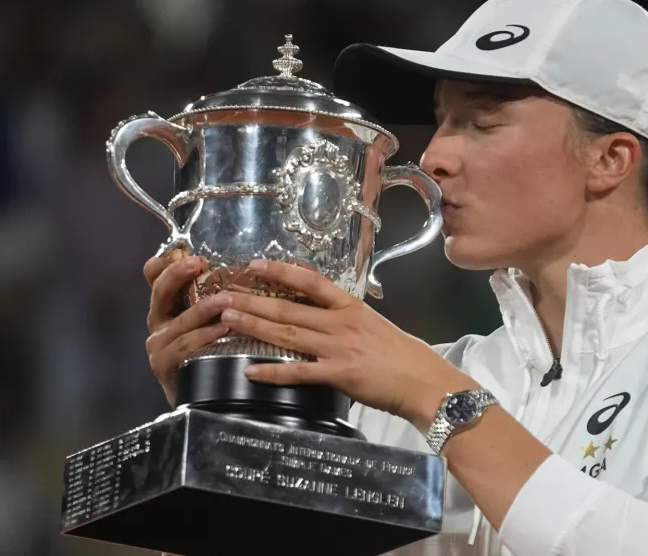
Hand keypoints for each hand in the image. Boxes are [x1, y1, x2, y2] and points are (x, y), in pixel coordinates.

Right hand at [143, 251, 232, 405]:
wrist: (207, 399)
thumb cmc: (218, 353)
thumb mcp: (219, 318)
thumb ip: (223, 296)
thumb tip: (250, 267)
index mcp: (169, 305)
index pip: (155, 275)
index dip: (165, 262)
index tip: (186, 252)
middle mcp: (159, 321)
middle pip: (160, 290)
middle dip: (178, 274)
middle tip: (199, 263)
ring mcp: (158, 344)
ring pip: (179, 321)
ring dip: (203, 309)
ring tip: (226, 300)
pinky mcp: (164, 364)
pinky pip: (184, 346)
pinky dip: (205, 337)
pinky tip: (224, 330)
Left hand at [219, 260, 477, 427]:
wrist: (425, 382)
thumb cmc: (404, 356)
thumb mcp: (375, 326)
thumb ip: (346, 319)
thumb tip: (320, 314)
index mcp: (351, 307)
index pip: (311, 282)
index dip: (281, 272)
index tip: (255, 265)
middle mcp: (341, 323)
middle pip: (289, 308)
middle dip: (252, 300)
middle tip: (221, 295)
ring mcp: (339, 348)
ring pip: (288, 335)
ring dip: (254, 327)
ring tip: (227, 320)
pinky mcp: (339, 375)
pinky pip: (299, 372)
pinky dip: (273, 372)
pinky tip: (250, 370)